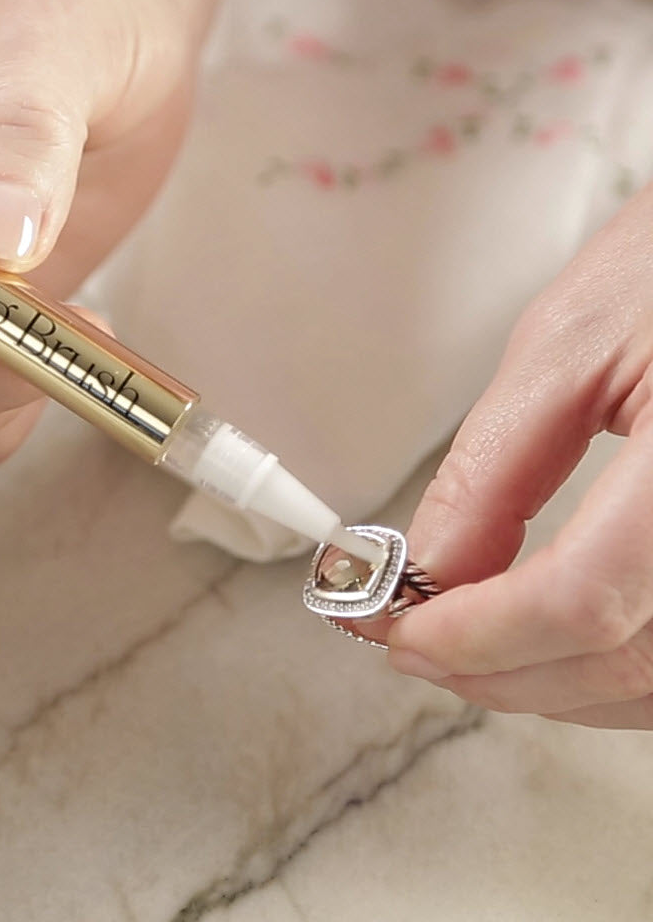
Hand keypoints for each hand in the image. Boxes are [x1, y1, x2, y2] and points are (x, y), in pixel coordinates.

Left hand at [382, 178, 652, 728]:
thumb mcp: (573, 342)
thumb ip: (494, 467)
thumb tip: (429, 564)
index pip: (580, 599)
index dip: (477, 633)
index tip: (398, 628)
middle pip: (618, 661)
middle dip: (496, 669)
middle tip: (410, 645)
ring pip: (652, 684)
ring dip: (547, 683)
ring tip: (463, 651)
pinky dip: (604, 668)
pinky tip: (548, 645)